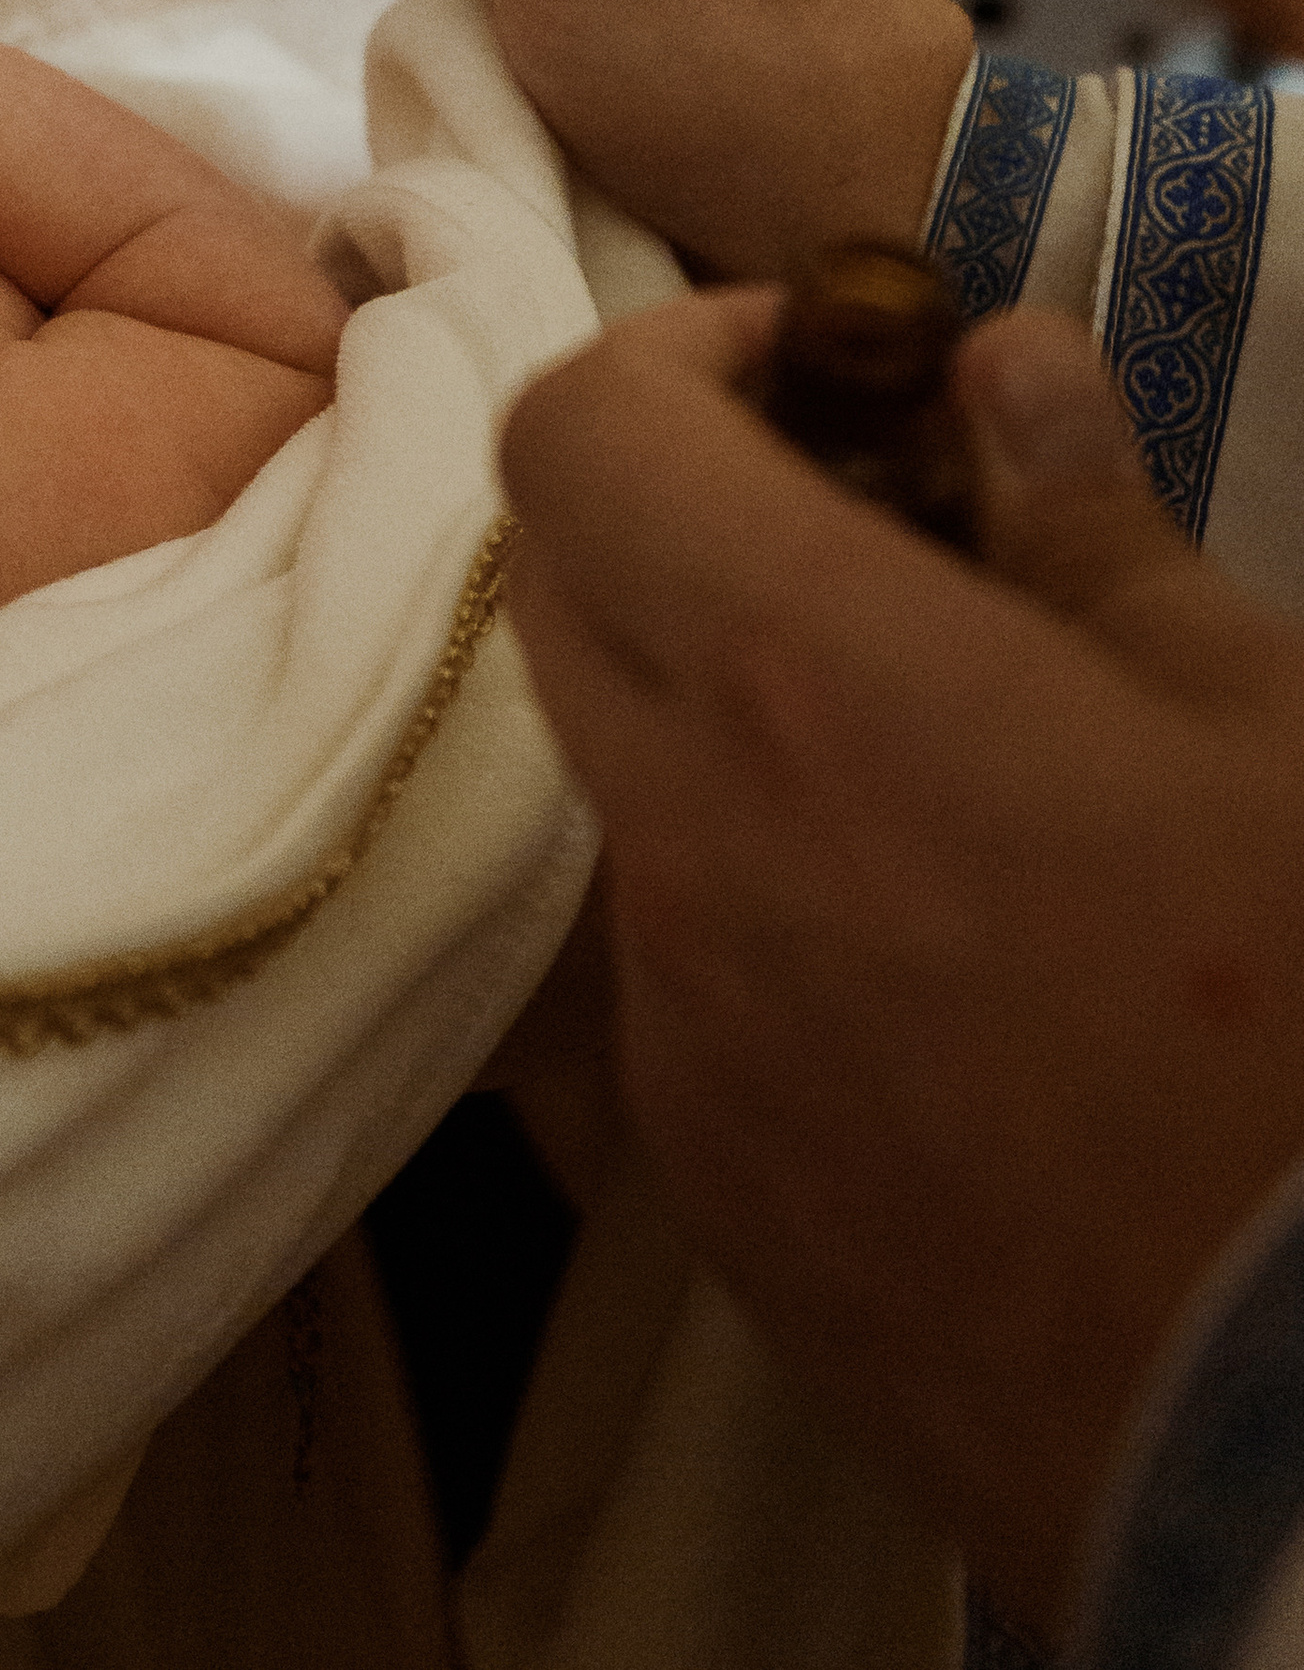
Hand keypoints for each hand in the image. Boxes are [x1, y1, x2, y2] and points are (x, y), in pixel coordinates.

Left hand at [500, 295, 1303, 1640]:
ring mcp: (674, 1029)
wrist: (1297, 1429)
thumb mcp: (1257, 716)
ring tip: (929, 750)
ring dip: (716, 708)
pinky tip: (936, 949)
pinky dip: (753, 892)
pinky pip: (671, 968)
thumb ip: (1089, 518)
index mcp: (801, 684)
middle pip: (557, 586)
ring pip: (616, 780)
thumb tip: (1003, 367)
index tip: (817, 367)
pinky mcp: (704, 1180)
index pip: (577, 434)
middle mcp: (681, 843)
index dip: (674, 357)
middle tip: (867, 524)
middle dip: (677, 509)